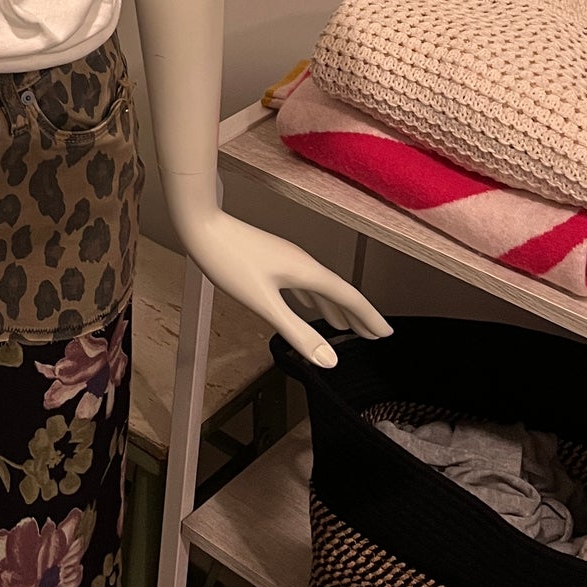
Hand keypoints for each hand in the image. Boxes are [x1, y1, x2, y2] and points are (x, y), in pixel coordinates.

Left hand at [179, 207, 390, 367]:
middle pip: (338, 291)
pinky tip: (307, 303)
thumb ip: (297, 332)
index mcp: (306, 272)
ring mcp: (287, 259)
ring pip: (320, 286)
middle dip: (357, 315)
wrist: (200, 226)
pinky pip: (302, 281)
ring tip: (344, 326)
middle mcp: (302, 262)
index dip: (369, 317)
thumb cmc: (229, 261)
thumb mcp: (264, 304)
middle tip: (373, 336)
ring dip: (334, 307)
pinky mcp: (272, 259)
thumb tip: (330, 360)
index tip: (386, 334)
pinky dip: (313, 297)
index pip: (349, 297)